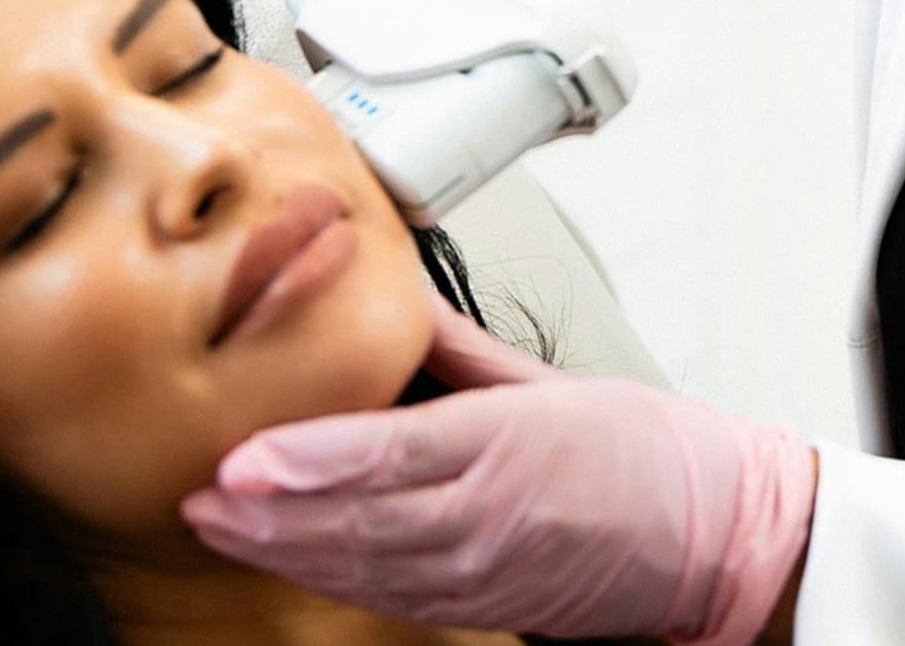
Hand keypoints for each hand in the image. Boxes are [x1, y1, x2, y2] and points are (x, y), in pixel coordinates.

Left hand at [180, 292, 817, 644]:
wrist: (706, 536)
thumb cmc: (642, 453)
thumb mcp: (554, 379)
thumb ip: (461, 347)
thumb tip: (397, 303)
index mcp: (511, 443)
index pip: (396, 454)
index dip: (314, 460)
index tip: (247, 456)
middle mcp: (487, 515)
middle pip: (359, 520)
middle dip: (269, 513)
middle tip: (198, 494)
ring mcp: (478, 569)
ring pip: (360, 564)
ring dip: (281, 549)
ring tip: (216, 523)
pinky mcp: (475, 601)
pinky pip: (385, 592)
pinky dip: (326, 574)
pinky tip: (284, 555)